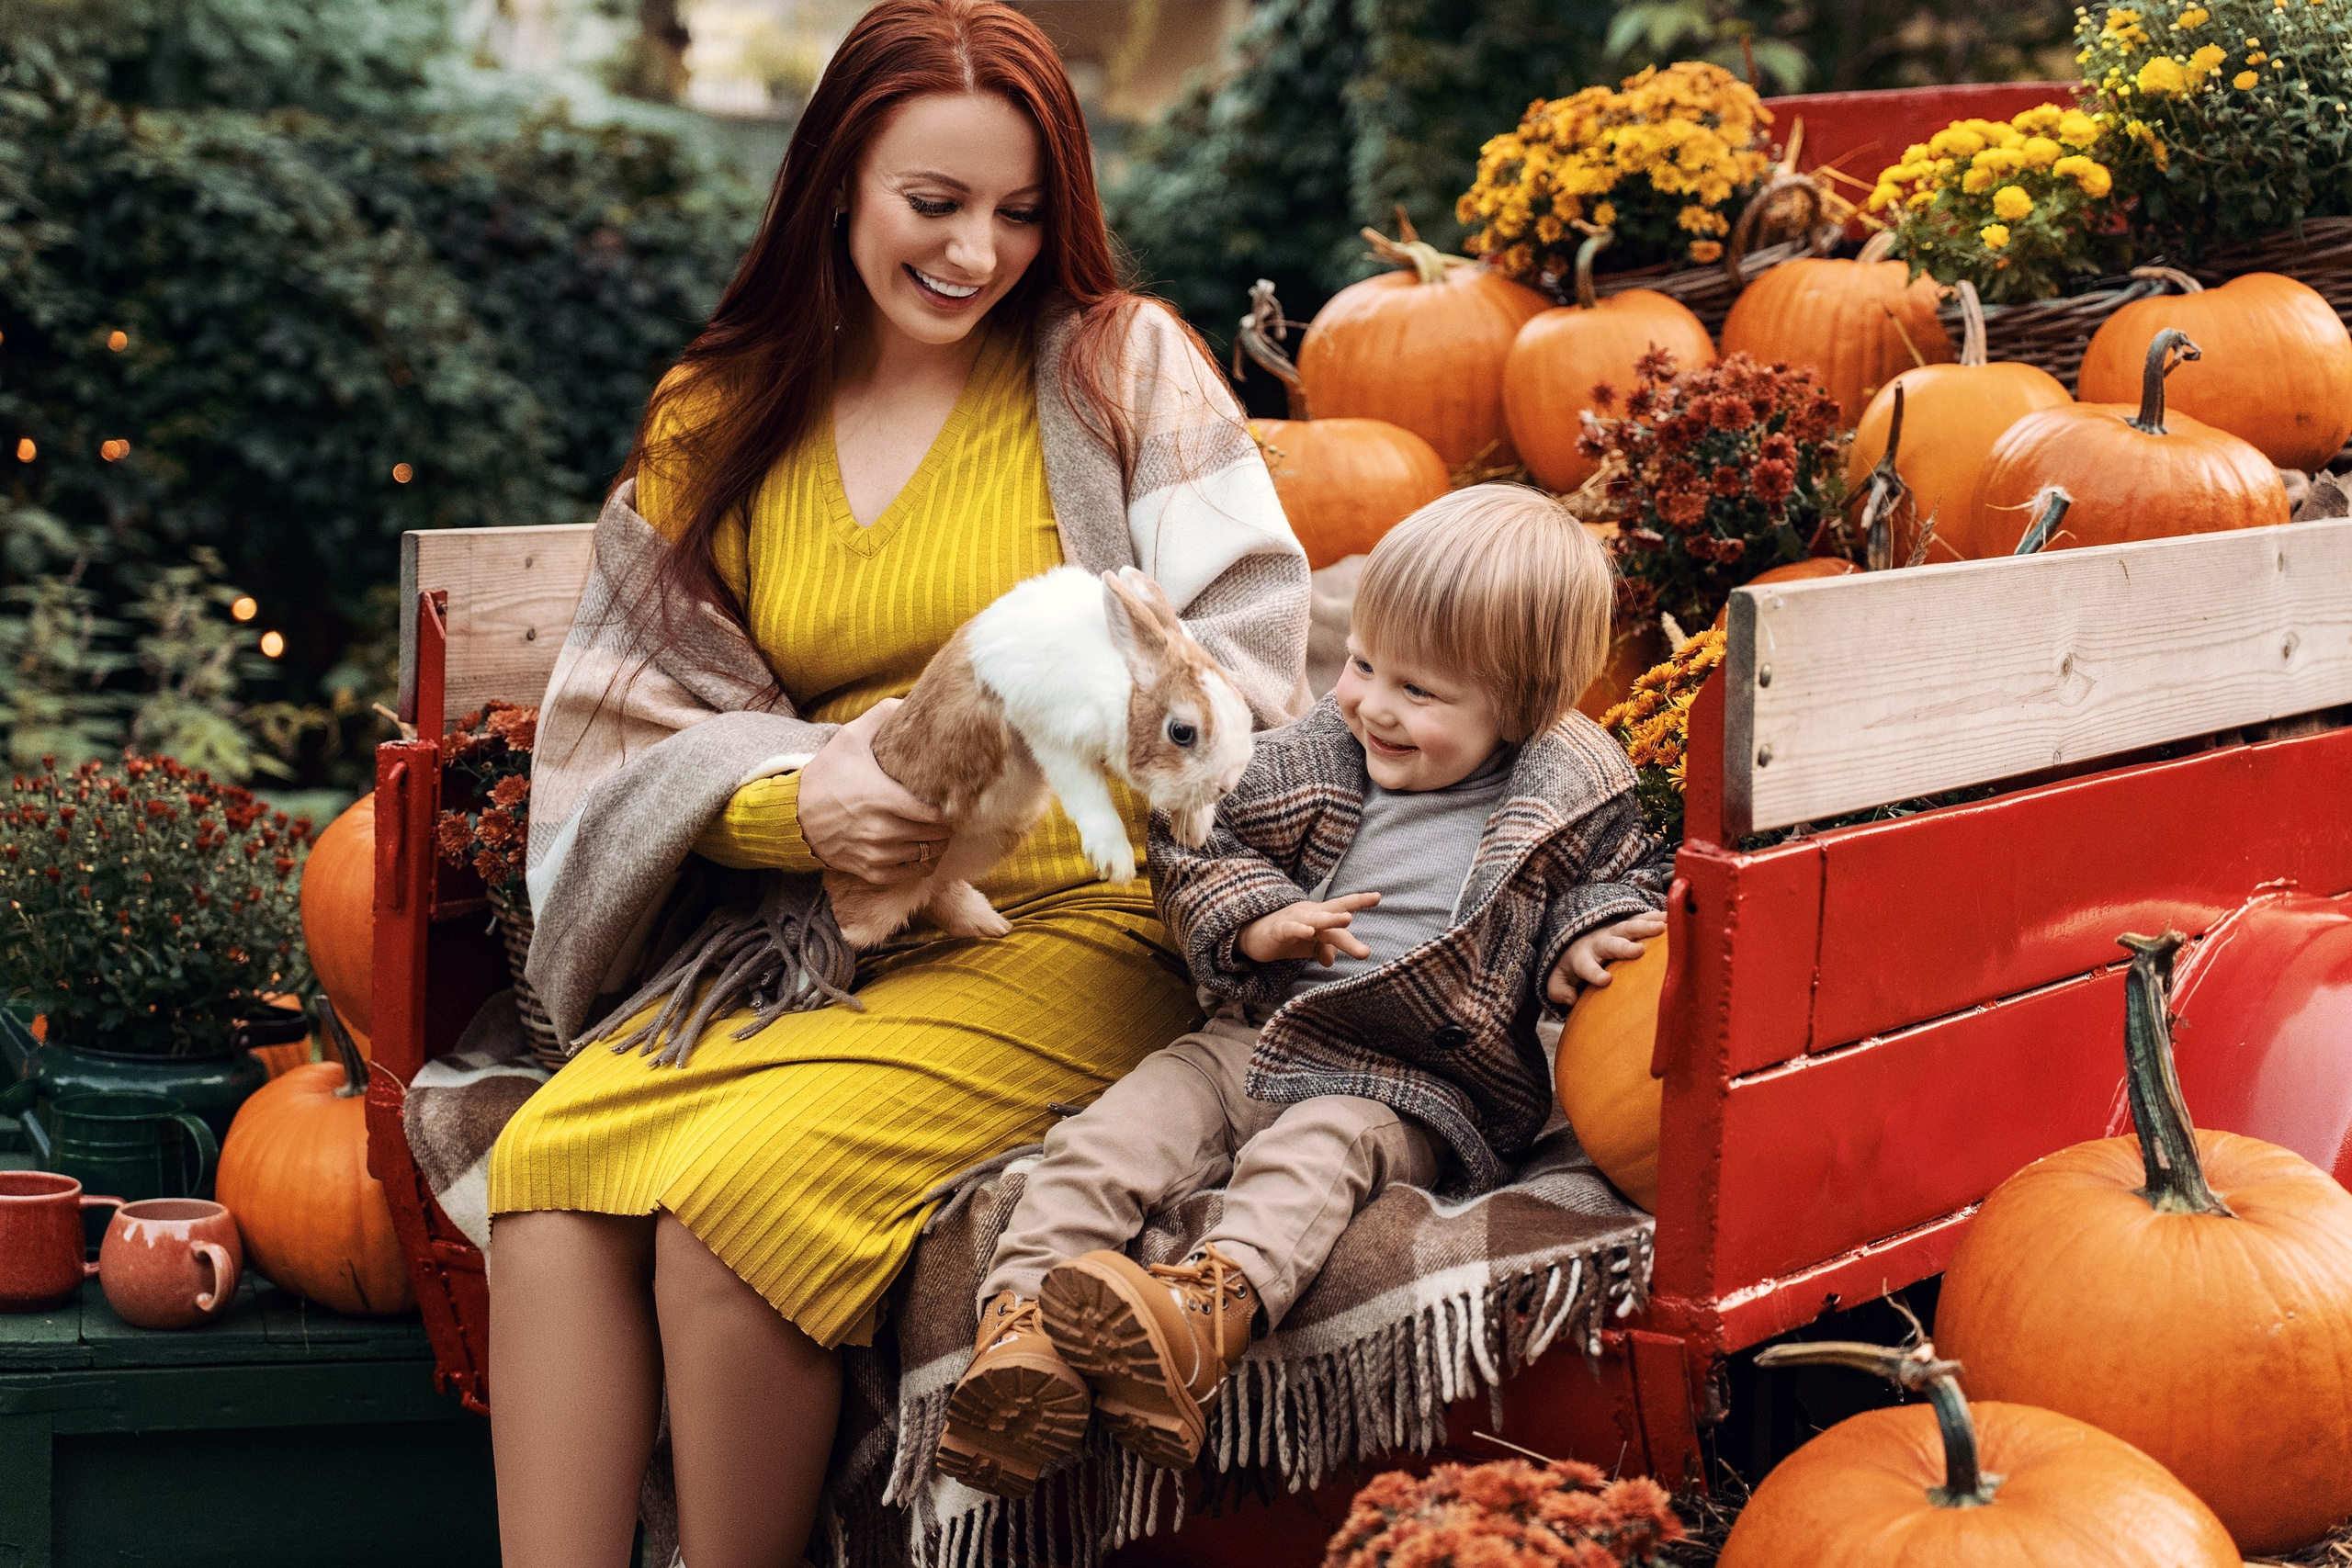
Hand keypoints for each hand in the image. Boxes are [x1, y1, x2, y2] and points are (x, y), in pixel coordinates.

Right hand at [795, 699, 947, 884]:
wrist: (794, 814)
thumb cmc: (826, 775)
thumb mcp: (849, 738)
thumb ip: (880, 717)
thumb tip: (907, 700)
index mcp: (881, 797)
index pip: (933, 813)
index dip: (949, 809)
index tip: (952, 800)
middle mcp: (881, 829)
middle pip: (933, 836)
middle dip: (946, 827)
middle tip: (949, 815)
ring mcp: (875, 853)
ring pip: (925, 855)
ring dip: (937, 845)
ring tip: (939, 832)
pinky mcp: (869, 870)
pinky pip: (909, 874)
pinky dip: (922, 865)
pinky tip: (924, 852)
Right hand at [1237, 893, 1380, 966]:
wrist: (1252, 937)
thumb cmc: (1287, 937)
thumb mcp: (1309, 946)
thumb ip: (1323, 949)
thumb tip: (1331, 961)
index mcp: (1320, 915)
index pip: (1341, 906)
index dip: (1359, 901)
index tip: (1378, 896)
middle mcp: (1309, 913)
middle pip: (1333, 912)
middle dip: (1351, 910)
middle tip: (1372, 902)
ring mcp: (1294, 920)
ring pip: (1315, 918)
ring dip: (1331, 919)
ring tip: (1348, 919)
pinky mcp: (1278, 929)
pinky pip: (1291, 928)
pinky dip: (1299, 929)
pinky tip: (1309, 933)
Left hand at [1547, 912, 1667, 1004]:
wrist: (1577, 939)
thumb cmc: (1572, 966)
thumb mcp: (1557, 980)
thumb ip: (1558, 990)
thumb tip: (1570, 999)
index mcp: (1583, 958)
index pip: (1586, 967)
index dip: (1594, 973)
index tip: (1605, 981)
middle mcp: (1600, 942)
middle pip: (1612, 944)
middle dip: (1624, 947)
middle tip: (1638, 951)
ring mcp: (1615, 931)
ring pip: (1629, 927)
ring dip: (1645, 926)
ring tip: (1663, 927)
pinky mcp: (1628, 925)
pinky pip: (1643, 918)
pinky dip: (1657, 916)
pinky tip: (1673, 916)